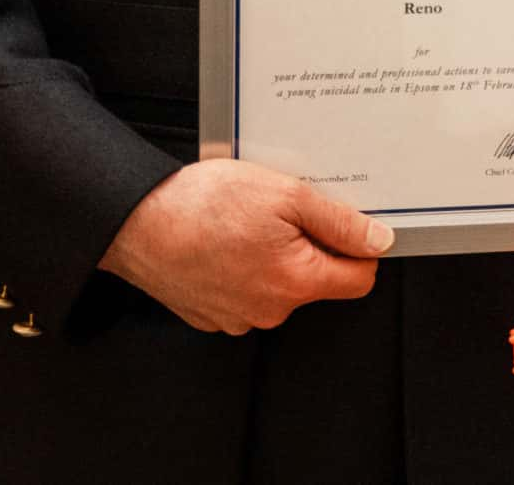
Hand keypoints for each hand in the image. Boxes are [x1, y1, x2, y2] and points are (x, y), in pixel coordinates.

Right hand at [98, 158, 388, 333]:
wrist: (134, 221)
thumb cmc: (204, 205)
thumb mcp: (287, 195)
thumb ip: (339, 223)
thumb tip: (378, 241)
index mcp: (295, 282)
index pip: (359, 279)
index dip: (359, 247)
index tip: (344, 224)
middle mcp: (269, 311)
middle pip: (318, 280)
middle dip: (311, 245)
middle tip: (283, 211)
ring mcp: (237, 317)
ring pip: (280, 285)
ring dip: (275, 255)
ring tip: (247, 222)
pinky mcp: (210, 314)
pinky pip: (246, 291)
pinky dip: (244, 266)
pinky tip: (226, 239)